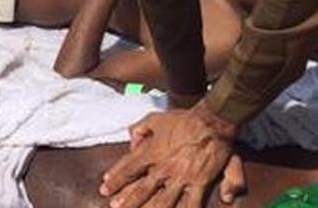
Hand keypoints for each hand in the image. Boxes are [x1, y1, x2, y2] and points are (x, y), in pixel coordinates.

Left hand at [100, 107, 244, 207]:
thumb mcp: (155, 118)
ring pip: (163, 200)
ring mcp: (182, 177)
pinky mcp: (199, 183)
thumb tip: (131, 140)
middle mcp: (164, 167)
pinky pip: (191, 203)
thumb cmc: (183, 119)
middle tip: (114, 207)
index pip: (128, 167)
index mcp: (152, 151)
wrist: (212, 122)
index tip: (105, 187)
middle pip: (142, 188)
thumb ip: (140, 128)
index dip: (116, 178)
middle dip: (127, 200)